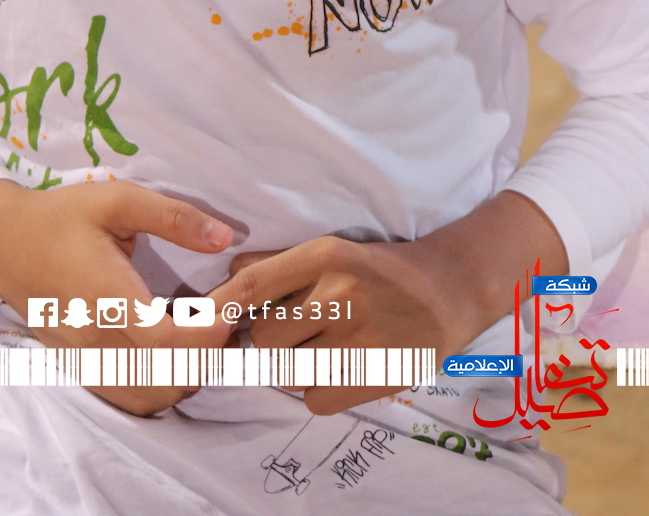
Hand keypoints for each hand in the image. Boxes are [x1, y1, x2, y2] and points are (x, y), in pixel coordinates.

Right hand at [0, 178, 235, 414]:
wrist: (2, 242)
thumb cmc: (61, 216)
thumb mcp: (118, 200)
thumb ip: (173, 217)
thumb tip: (225, 237)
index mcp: (109, 297)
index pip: (170, 341)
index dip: (210, 334)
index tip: (230, 309)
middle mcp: (97, 339)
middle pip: (167, 376)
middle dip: (207, 355)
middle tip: (221, 318)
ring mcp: (87, 360)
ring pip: (151, 395)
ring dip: (187, 375)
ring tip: (199, 336)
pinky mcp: (80, 367)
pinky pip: (129, 397)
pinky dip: (161, 387)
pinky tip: (170, 354)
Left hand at [207, 192, 566, 415]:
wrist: (447, 290)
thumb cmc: (380, 269)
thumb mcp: (331, 250)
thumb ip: (280, 265)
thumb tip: (229, 271)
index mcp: (324, 256)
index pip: (254, 283)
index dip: (220, 306)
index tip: (201, 321)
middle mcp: (340, 293)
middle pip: (266, 337)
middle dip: (268, 341)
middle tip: (286, 336)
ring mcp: (359, 336)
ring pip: (289, 371)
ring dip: (292, 368)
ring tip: (315, 352)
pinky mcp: (375, 374)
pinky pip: (315, 399)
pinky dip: (317, 392)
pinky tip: (334, 372)